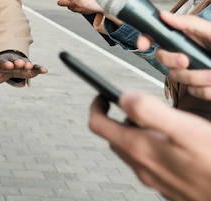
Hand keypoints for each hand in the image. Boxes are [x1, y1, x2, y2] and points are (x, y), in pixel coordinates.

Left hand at [0, 51, 47, 84]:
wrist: (7, 62)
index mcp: (1, 62)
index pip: (3, 62)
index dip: (6, 64)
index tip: (9, 65)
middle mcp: (12, 61)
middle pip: (15, 61)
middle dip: (18, 62)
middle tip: (21, 63)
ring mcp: (21, 63)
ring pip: (26, 63)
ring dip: (28, 65)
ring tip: (30, 67)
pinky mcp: (29, 68)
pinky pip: (35, 68)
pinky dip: (39, 68)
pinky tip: (45, 70)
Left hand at [89, 91, 210, 200]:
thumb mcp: (185, 129)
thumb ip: (150, 112)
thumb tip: (124, 97)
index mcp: (140, 149)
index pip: (99, 125)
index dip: (97, 106)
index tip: (101, 95)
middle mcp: (143, 167)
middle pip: (114, 138)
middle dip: (117, 119)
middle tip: (129, 106)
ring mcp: (155, 180)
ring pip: (132, 152)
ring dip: (135, 134)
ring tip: (154, 122)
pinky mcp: (169, 187)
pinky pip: (150, 165)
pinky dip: (151, 149)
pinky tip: (172, 144)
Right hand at [137, 12, 210, 99]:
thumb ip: (190, 24)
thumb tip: (165, 15)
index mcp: (187, 37)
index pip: (157, 35)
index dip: (145, 38)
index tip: (143, 44)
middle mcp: (186, 54)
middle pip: (161, 57)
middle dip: (171, 60)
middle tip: (185, 61)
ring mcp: (193, 72)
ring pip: (177, 77)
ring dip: (196, 78)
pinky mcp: (201, 88)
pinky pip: (194, 91)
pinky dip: (206, 90)